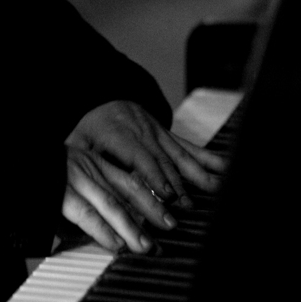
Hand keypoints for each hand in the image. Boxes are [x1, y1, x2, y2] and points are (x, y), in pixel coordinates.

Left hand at [62, 100, 226, 253]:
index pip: (139, 156)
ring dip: (196, 173)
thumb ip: (85, 165)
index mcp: (117, 133)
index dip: (154, 176)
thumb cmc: (85, 127)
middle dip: (176, 184)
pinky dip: (207, 158)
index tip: (167, 195)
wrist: (99, 95)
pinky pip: (188, 146)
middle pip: (162, 160)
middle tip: (187, 206)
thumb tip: (85, 190)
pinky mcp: (167, 134)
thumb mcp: (77, 144)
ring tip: (213, 189)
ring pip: (178, 153)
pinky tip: (223, 168)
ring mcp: (157, 132)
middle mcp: (141, 131)